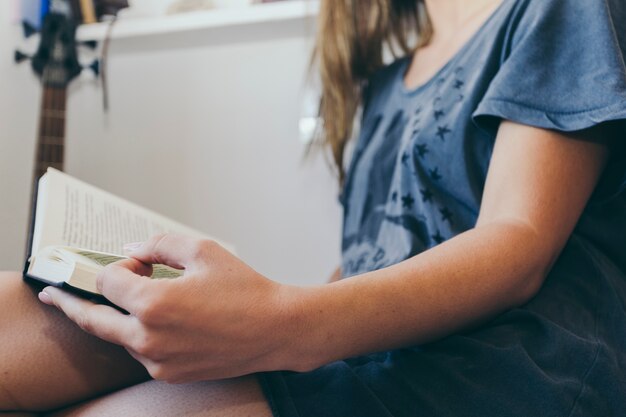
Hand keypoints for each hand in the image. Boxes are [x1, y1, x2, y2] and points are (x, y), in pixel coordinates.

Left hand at [39, 234, 296, 382]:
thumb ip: (160, 244)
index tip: (138, 261)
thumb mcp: (203, 250)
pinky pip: (141, 352)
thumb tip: (135, 249)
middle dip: (71, 303)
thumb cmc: (245, 289)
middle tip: (53, 295)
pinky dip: (140, 334)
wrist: (276, 330)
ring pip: (120, 335)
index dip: (120, 264)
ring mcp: (158, 361)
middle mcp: (149, 338)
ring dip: (120, 316)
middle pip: (94, 319)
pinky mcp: (169, 374)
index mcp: (154, 304)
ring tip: (137, 299)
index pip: (109, 280)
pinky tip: (161, 321)